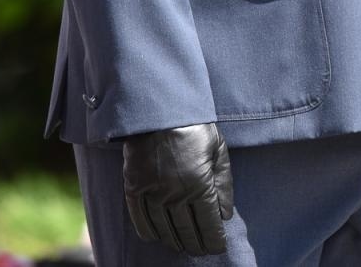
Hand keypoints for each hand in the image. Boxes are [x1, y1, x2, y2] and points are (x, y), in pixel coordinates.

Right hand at [121, 123, 233, 255]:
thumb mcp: (219, 151)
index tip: (217, 248)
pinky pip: (140, 218)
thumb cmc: (195, 127)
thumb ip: (224, 184)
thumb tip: (226, 214)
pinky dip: (148, 231)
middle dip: (196, 244)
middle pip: (186, 230)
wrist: (160, 109)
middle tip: (200, 251)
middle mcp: (176, 194)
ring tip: (182, 246)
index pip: (208, 224)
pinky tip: (156, 236)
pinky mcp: (134, 186)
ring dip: (174, 241)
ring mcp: (153, 192)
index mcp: (200, 185)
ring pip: (164, 228)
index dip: (213, 240)